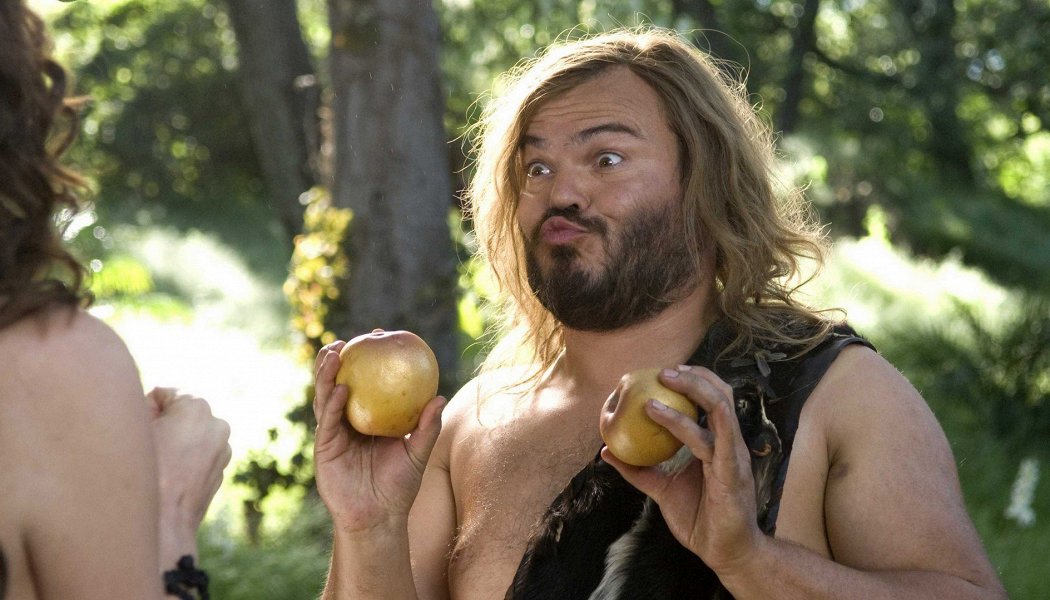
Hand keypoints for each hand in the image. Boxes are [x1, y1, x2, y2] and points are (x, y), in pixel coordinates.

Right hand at [147, 387, 230, 561]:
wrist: (161, 525)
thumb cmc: (141, 476)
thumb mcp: (131, 431)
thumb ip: (139, 408)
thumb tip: (146, 405)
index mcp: (196, 407)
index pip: (162, 395)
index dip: (143, 411)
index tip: (136, 432)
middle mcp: (217, 424)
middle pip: (180, 414)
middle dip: (162, 424)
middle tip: (144, 448)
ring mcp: (223, 449)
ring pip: (190, 435)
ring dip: (175, 442)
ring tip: (156, 465)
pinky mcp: (220, 471)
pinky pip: (197, 456)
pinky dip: (184, 460)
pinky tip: (167, 478)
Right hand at [312, 340, 446, 535]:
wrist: (379, 518)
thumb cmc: (400, 486)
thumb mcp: (418, 452)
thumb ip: (427, 426)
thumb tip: (440, 397)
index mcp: (368, 419)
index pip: (366, 383)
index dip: (369, 359)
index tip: (378, 336)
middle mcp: (348, 422)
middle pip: (339, 384)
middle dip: (337, 360)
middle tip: (347, 340)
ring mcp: (334, 433)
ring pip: (326, 397)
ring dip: (327, 374)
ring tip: (335, 352)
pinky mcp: (325, 448)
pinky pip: (327, 420)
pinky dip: (332, 402)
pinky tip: (339, 388)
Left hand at [601, 365, 762, 574]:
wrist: (724, 553)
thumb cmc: (700, 520)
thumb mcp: (663, 490)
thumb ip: (639, 470)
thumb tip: (607, 452)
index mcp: (719, 445)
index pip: (713, 402)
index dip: (694, 382)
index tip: (664, 372)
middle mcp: (729, 445)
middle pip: (722, 396)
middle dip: (696, 377)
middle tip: (663, 370)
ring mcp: (733, 456)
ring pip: (719, 409)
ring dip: (691, 390)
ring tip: (662, 380)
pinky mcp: (731, 473)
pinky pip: (710, 440)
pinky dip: (684, 423)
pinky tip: (662, 413)